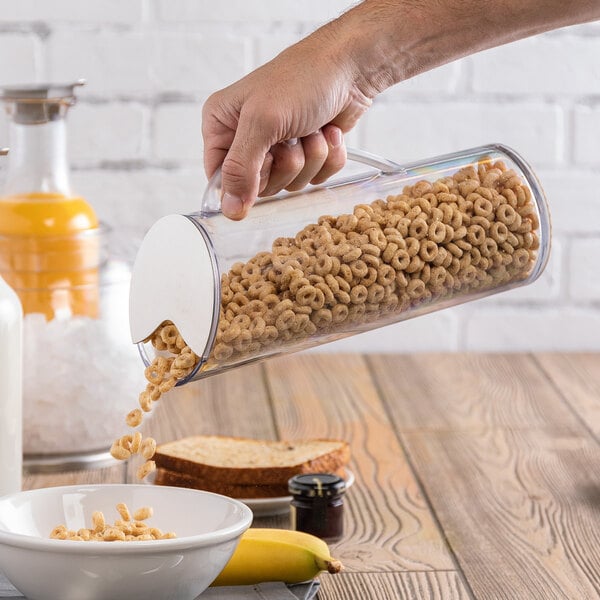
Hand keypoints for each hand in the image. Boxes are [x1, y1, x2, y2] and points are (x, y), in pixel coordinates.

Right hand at [202, 25, 372, 219]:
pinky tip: (327, 132)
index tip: (265, 165)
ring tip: (311, 129)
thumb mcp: (263, 121)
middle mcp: (246, 138)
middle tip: (291, 137)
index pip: (219, 178)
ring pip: (290, 183)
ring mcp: (278, 147)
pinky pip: (314, 177)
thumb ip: (241, 169)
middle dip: (285, 165)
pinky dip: (327, 157)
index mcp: (223, 125)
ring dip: (309, 158)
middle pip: (259, 186)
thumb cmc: (303, 79)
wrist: (350, 66)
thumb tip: (229, 209)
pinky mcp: (306, 152)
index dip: (243, 182)